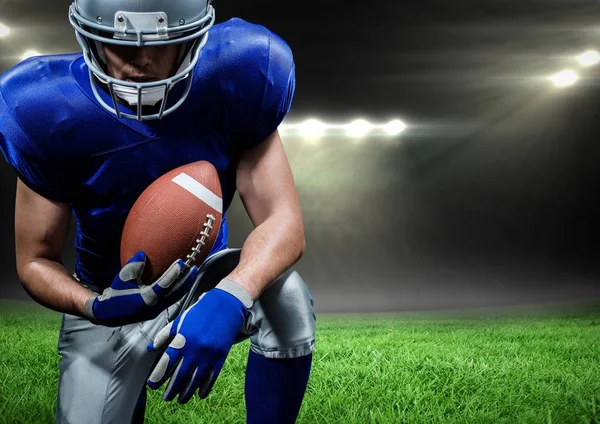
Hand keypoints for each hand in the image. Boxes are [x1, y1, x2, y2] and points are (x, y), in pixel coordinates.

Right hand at [83, 251, 198, 326]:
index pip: (164, 284)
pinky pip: (172, 300)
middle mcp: (155, 306)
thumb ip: (134, 265)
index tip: (181, 261)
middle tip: (195, 268)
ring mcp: (157, 310)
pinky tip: (183, 283)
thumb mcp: (123, 278)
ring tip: (192, 274)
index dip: (174, 272)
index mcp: (146, 298)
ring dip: (185, 286)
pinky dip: (178, 291)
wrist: (108, 313)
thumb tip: (144, 254)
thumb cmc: (116, 294)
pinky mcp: (157, 311)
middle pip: (176, 292)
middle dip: (187, 280)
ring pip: (176, 297)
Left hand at [146, 283, 249, 403]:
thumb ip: (165, 335)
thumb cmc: (202, 311)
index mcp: (182, 339)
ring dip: (186, 392)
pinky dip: (205, 388)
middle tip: (166, 397)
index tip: (153, 385)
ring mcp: (209, 355)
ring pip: (195, 380)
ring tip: (180, 399)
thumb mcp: (180, 320)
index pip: (166, 363)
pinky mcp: (220, 357)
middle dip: (171, 390)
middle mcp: (195, 350)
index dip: (158, 377)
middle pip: (180, 376)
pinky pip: (211, 377)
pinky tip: (199, 393)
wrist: (226, 305)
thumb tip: (152, 348)